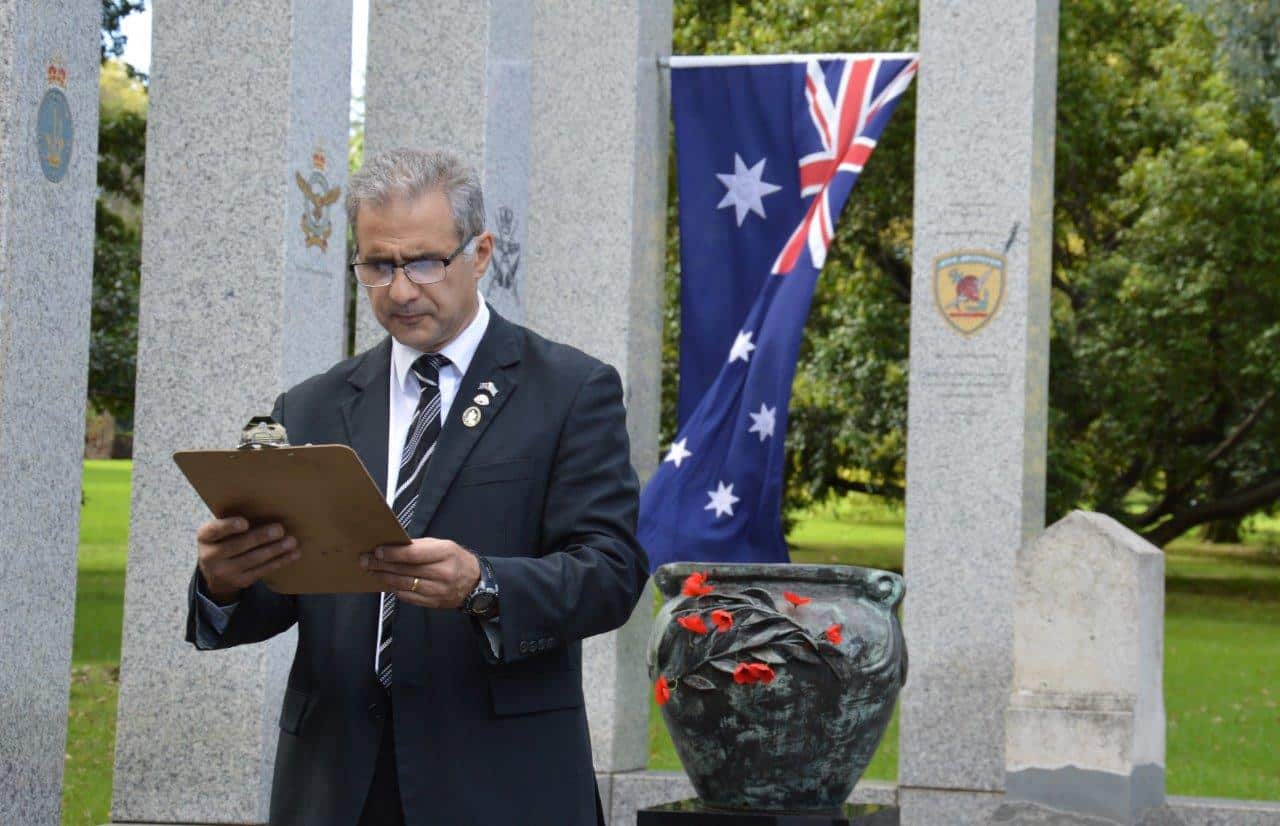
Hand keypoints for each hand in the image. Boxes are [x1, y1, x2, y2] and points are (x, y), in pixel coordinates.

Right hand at [196, 517, 300, 603]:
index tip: (245, 523)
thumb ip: (232, 523)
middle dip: (260, 538)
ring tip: (291, 541)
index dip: (229, 527)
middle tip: (279, 529)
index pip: (214, 531)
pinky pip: (262, 571)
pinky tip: (293, 554)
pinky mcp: (241, 581)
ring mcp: (225, 572)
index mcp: (204, 537)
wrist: (215, 572)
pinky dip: (280, 561)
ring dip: (275, 550)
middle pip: (237, 546)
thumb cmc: (223, 540)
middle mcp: (210, 557)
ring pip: (253, 560)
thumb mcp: (219, 531)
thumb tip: (265, 509)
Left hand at [360, 537, 480, 609]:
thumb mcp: (443, 545)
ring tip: (371, 571)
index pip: (413, 554)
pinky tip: (386, 582)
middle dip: (382, 565)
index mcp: (446, 553)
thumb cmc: (455, 560)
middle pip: (405, 570)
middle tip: (366, 560)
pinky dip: (395, 589)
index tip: (378, 551)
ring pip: (404, 584)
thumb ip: (419, 546)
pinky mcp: (433, 603)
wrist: (474, 583)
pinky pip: (408, 596)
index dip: (392, 553)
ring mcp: (438, 590)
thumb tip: (392, 546)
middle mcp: (443, 573)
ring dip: (384, 577)